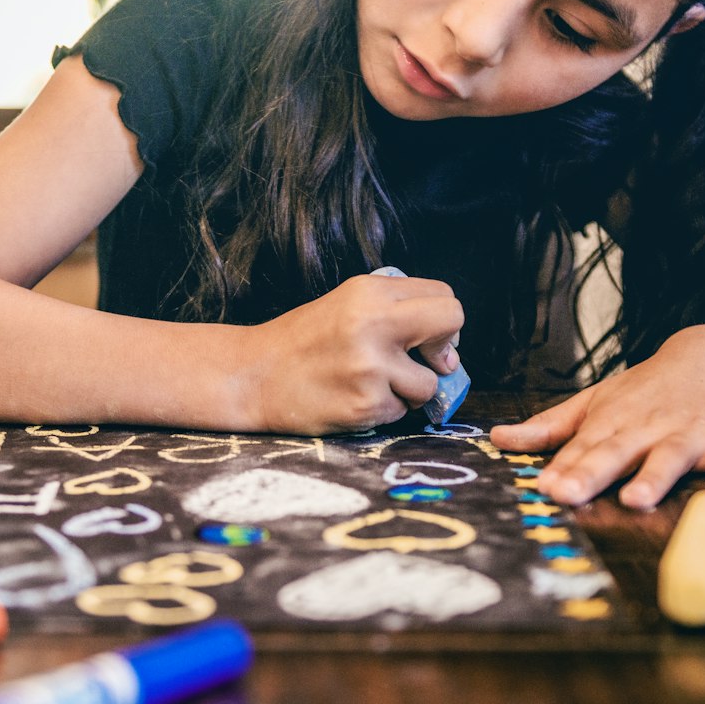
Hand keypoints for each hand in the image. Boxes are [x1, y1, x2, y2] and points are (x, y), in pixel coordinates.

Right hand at [243, 274, 463, 433]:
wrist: (253, 376)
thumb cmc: (303, 341)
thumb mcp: (347, 304)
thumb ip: (396, 311)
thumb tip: (450, 351)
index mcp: (370, 292)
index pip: (444, 297)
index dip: (441, 321)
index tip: (425, 337)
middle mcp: (374, 324)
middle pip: (452, 322)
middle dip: (445, 347)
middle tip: (426, 361)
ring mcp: (372, 367)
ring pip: (430, 383)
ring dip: (409, 389)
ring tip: (372, 383)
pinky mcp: (366, 404)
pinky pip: (401, 411)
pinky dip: (384, 409)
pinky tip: (354, 398)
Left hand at [490, 325, 704, 507]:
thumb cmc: (645, 390)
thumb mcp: (594, 402)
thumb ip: (548, 427)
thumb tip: (496, 439)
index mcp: (612, 422)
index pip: (582, 448)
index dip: (563, 468)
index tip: (544, 487)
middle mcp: (647, 428)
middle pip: (617, 452)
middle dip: (593, 473)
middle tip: (570, 494)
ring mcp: (689, 433)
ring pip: (671, 457)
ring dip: (655, 477)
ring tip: (638, 499)